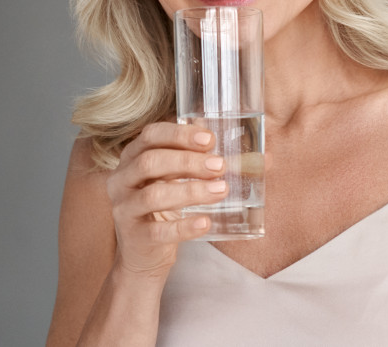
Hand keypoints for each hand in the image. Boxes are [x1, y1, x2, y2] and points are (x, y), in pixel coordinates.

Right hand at [105, 122, 227, 278]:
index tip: (210, 139)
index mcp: (132, 157)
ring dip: (191, 191)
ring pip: (153, 195)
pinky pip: (158, 231)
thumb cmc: (168, 207)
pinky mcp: (135, 238)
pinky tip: (206, 221)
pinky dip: (184, 226)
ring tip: (221, 190)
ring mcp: (125, 209)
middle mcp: (122, 180)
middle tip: (220, 166)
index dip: (179, 133)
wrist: (145, 255)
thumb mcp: (182, 180)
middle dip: (188, 161)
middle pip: (150, 162)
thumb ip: (213, 164)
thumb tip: (265, 158)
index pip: (150, 135)